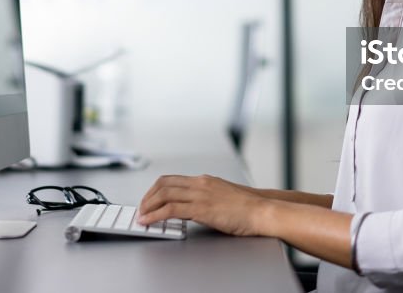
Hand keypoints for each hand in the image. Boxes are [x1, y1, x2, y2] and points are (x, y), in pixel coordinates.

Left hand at [137, 174, 268, 235]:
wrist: (262, 211)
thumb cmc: (247, 208)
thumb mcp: (222, 196)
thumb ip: (206, 198)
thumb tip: (191, 208)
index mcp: (204, 180)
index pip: (171, 179)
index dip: (155, 189)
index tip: (148, 200)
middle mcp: (200, 183)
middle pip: (163, 184)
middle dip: (147, 197)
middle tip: (141, 209)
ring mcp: (200, 194)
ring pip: (164, 194)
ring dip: (147, 206)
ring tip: (141, 216)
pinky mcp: (202, 208)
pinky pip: (171, 209)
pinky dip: (155, 215)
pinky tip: (149, 221)